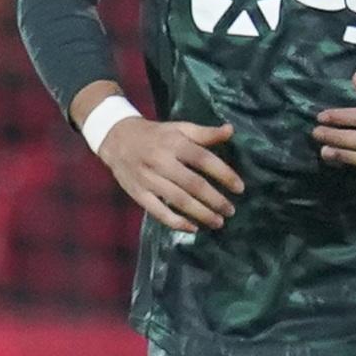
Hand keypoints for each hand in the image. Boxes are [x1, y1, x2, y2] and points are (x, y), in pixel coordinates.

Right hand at [94, 113, 241, 232]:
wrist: (116, 138)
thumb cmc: (155, 134)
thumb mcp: (179, 128)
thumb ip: (205, 133)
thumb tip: (231, 130)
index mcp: (174, 143)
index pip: (204, 160)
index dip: (224, 174)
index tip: (240, 188)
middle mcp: (161, 161)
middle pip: (193, 184)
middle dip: (215, 200)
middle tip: (230, 211)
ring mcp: (148, 179)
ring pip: (178, 200)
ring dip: (200, 213)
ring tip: (218, 222)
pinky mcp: (138, 193)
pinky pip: (158, 211)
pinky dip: (176, 222)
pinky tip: (192, 228)